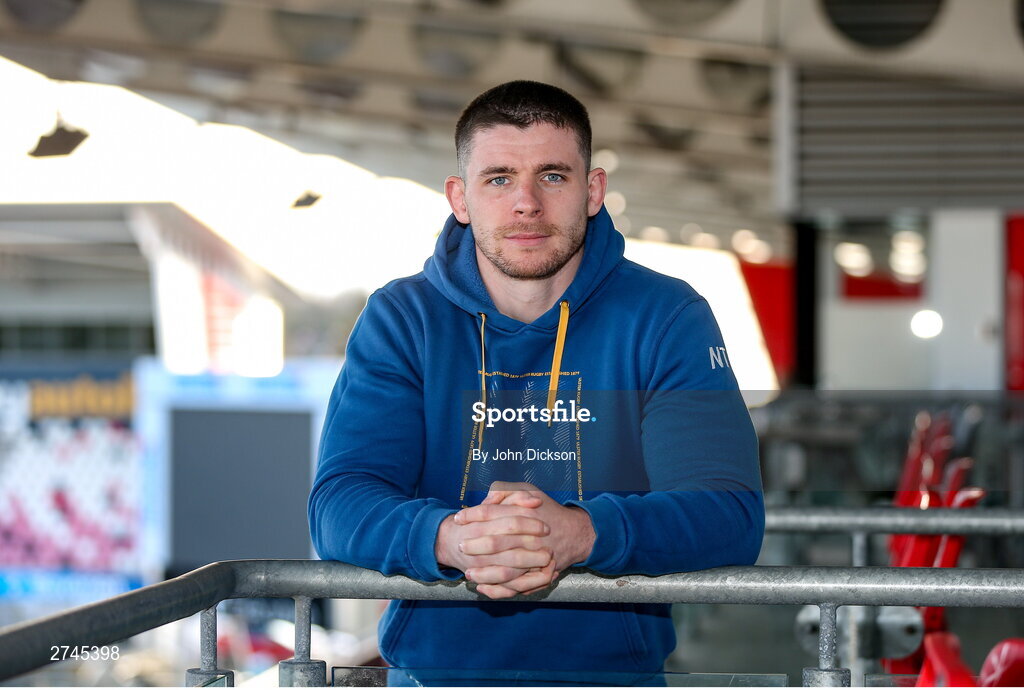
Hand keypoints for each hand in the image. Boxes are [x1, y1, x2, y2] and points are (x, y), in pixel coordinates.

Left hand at [456, 482, 595, 598]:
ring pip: (504, 570)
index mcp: (525, 513)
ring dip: (483, 572)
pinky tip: (483, 586)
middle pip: (495, 543)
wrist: (576, 534)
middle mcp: (530, 536)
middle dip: (474, 546)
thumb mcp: (530, 491)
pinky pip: (515, 586)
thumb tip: (486, 500)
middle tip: (460, 546)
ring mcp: (535, 558)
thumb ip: (507, 491)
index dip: (472, 515)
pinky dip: (497, 589)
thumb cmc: (548, 511)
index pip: (492, 513)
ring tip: (468, 572)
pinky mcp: (539, 575)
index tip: (458, 519)